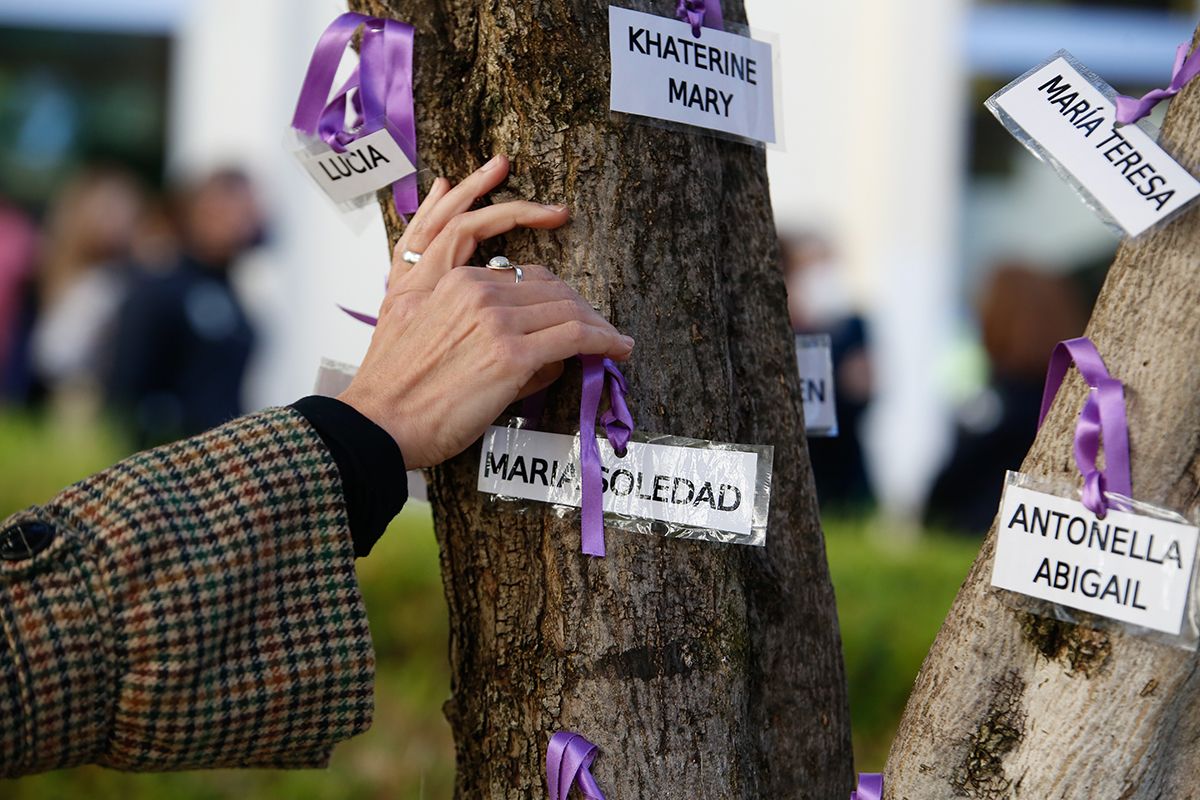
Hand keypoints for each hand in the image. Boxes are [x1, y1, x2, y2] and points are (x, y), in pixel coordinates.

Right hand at [339, 155, 633, 468]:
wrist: (379, 423)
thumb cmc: (400, 393)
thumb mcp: (430, 335)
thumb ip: (481, 330)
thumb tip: (542, 349)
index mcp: (456, 281)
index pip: (525, 276)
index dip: (557, 295)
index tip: (574, 311)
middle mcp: (478, 291)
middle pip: (553, 288)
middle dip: (583, 307)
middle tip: (603, 330)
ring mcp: (497, 321)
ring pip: (569, 309)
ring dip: (599, 325)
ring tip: (615, 341)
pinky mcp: (512, 355)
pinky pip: (576, 337)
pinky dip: (605, 341)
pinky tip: (619, 349)